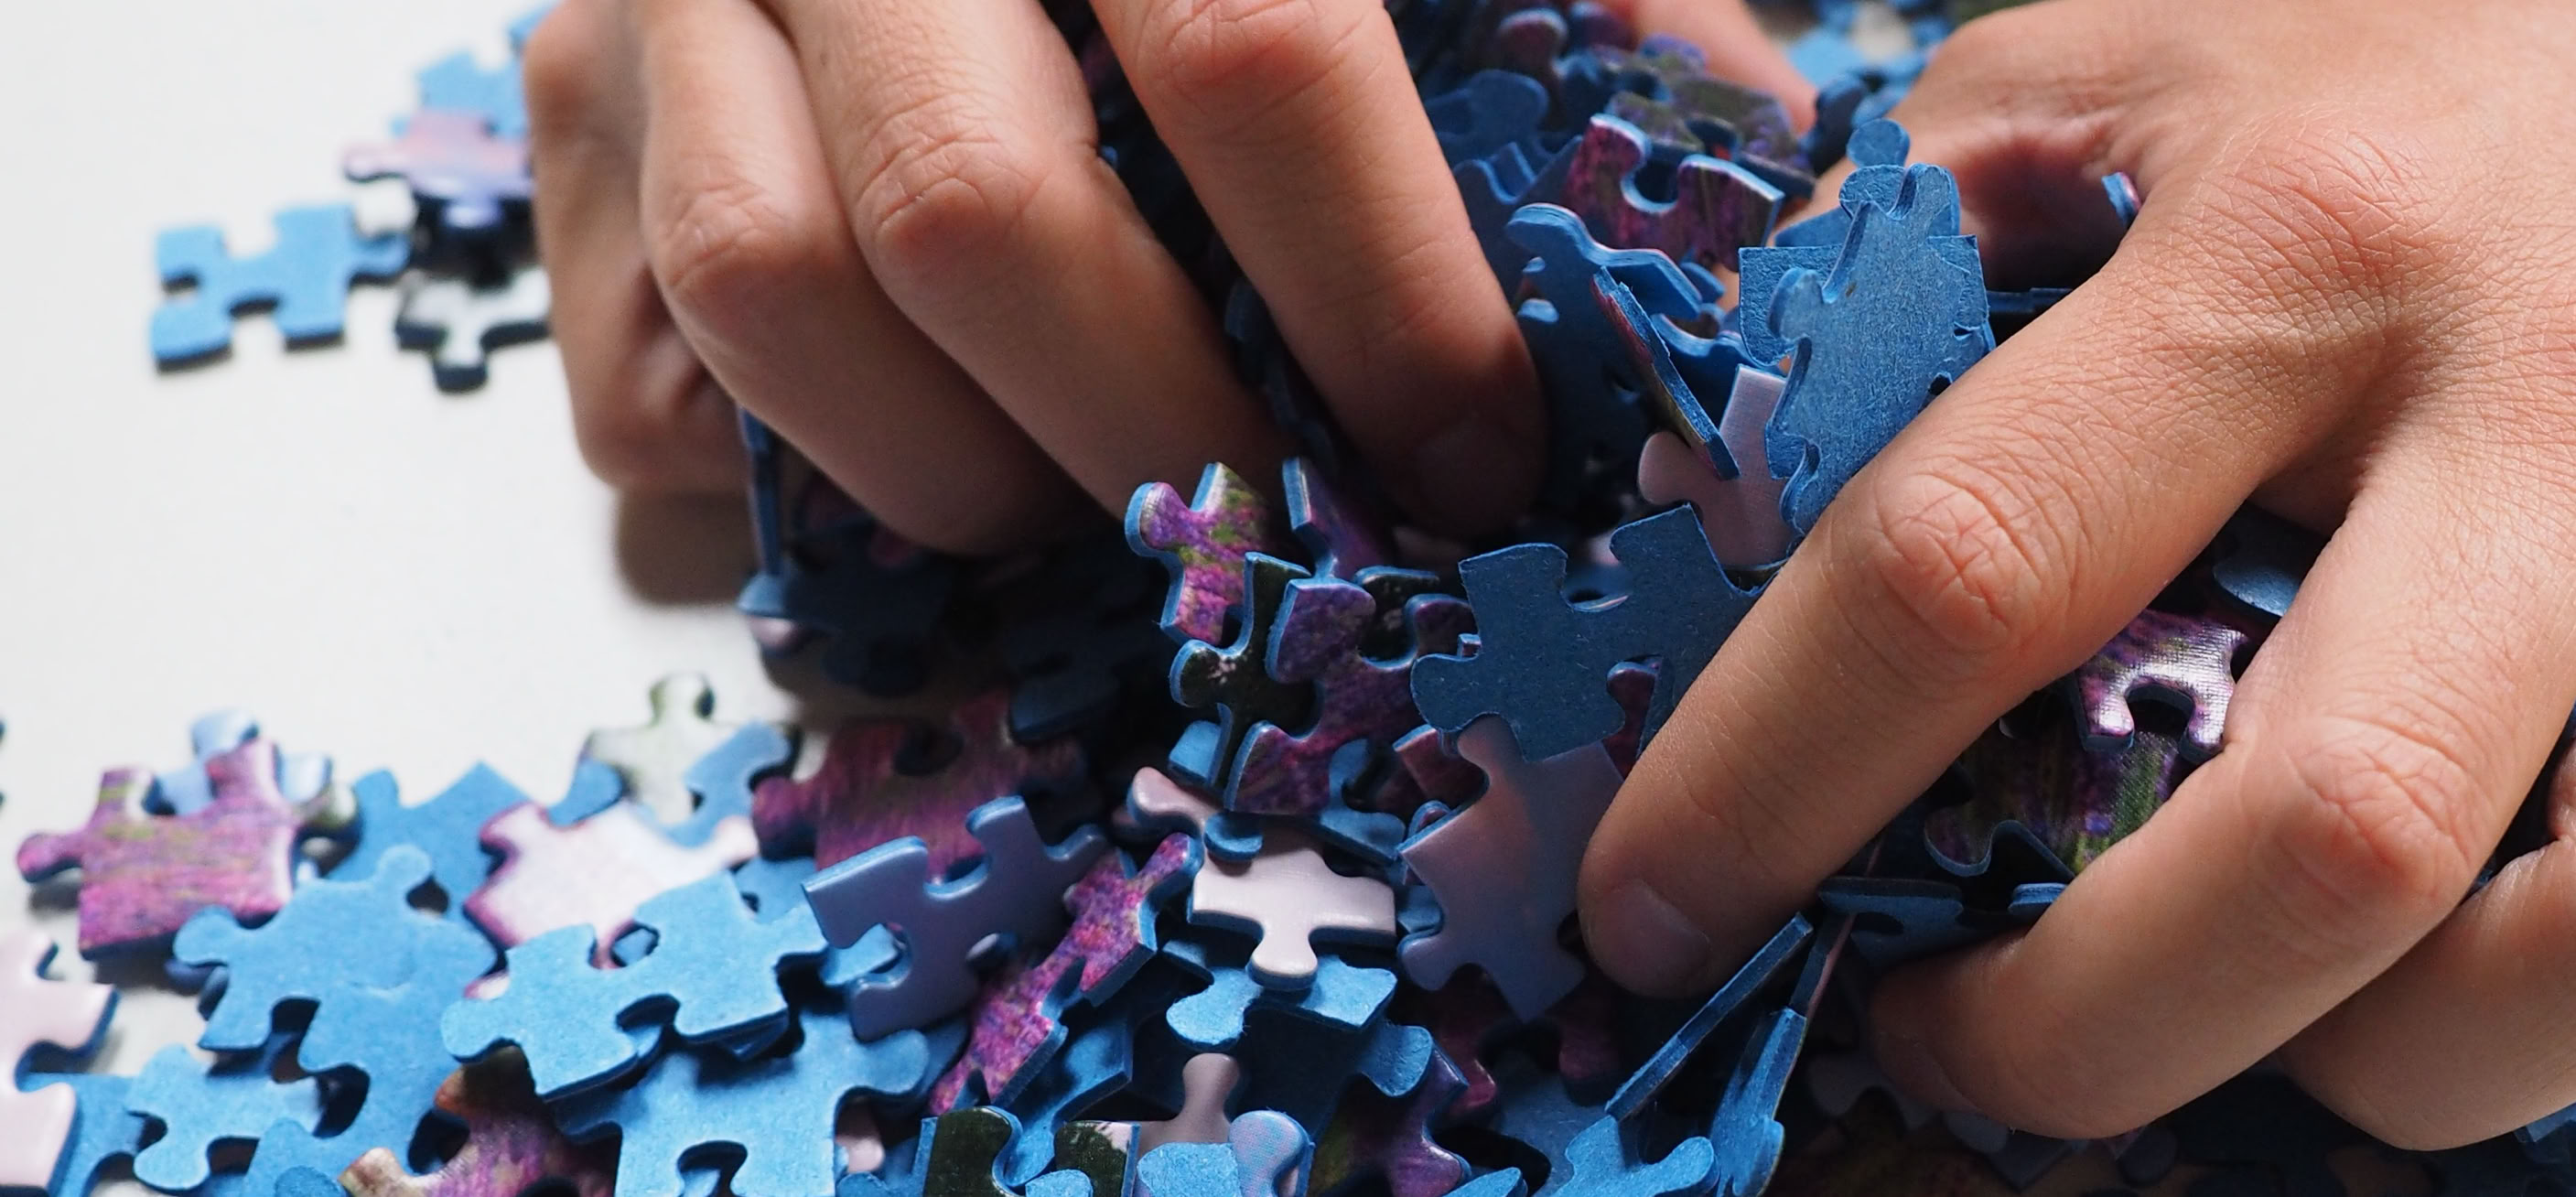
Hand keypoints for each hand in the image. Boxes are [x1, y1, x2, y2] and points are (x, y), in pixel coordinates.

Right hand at [522, 0, 1802, 549]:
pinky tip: (935, 454)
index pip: (1256, 60)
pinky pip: (629, 355)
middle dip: (1168, 439)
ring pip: (768, 290)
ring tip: (1111, 516)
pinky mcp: (552, 81)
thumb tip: (1748, 200)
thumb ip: (1585, 1)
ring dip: (966, 480)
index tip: (1474, 459)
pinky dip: (783, 466)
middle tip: (1292, 540)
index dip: (1381, 301)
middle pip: (973, 216)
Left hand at [1580, 0, 2575, 1144]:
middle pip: (2342, 826)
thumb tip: (1698, 545)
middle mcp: (2568, 392)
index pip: (1982, 562)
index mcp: (2303, 238)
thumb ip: (1885, 290)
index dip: (1779, 782)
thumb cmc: (2382, 60)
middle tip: (1966, 1040)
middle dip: (2096, 1028)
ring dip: (2407, 1062)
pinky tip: (2514, 937)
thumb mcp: (2085, 82)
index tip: (1664, 910)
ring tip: (2274, 1024)